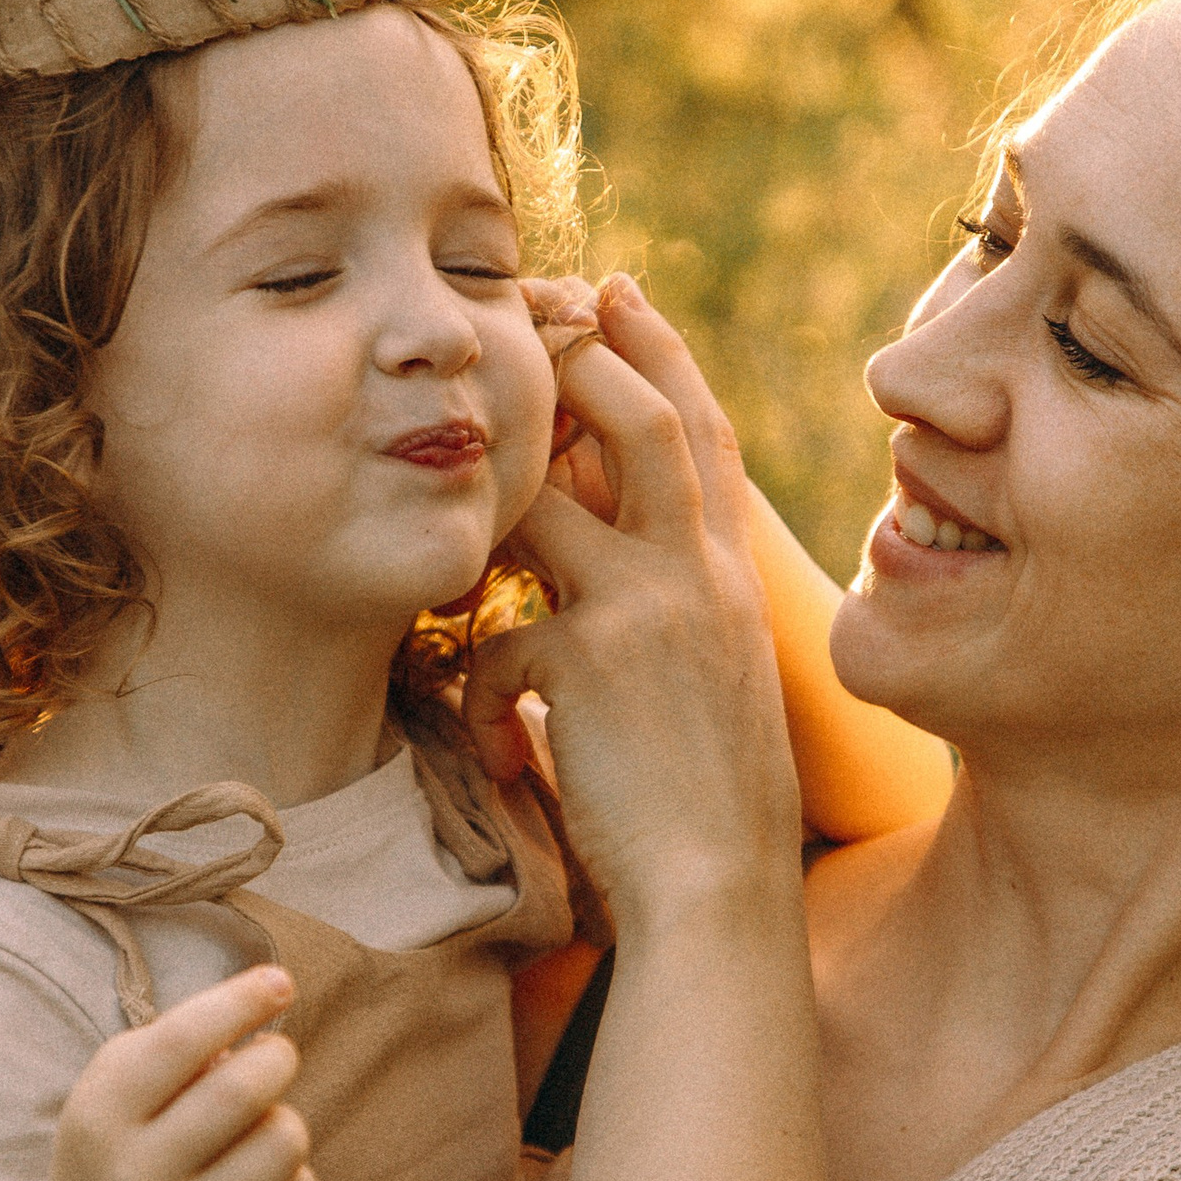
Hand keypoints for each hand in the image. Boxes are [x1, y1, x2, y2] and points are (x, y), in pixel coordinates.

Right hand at [44, 964, 314, 1180]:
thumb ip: (177, 1041)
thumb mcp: (115, 1090)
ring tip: (254, 1128)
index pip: (181, 1041)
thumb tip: (268, 998)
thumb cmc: (119, 1146)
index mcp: (100, 1116)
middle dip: (275, 1057)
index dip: (240, 1002)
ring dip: (283, 1118)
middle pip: (243, 1089)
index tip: (280, 982)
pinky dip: (292, 1172)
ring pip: (283, 1140)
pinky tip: (257, 1177)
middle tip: (272, 1056)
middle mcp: (136, 1175)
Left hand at [464, 277, 801, 936]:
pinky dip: (478, 697)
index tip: (621, 291)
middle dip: (581, 354)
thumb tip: (600, 563)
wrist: (721, 889)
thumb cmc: (711, 807)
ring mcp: (649, 612)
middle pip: (643, 420)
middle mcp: (700, 577)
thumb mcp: (710, 683)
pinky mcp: (589, 665)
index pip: (705, 435)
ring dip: (489, 502)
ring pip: (550, 501)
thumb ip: (671, 608)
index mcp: (730, 579)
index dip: (663, 352)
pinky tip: (492, 756)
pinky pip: (499, 644)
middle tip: (524, 311)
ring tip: (450, 516)